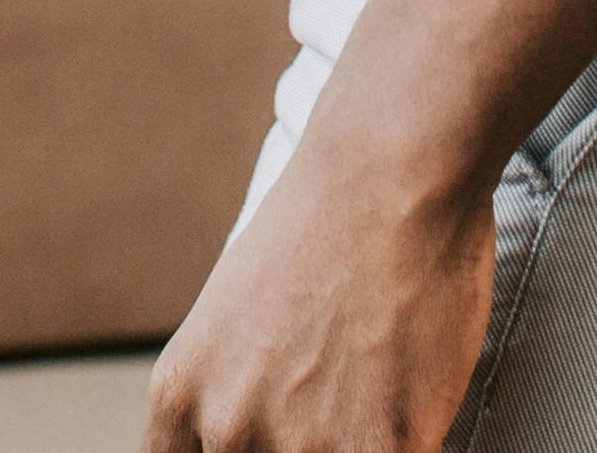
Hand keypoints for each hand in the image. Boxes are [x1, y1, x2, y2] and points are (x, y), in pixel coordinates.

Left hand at [143, 149, 493, 452]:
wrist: (390, 171)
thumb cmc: (325, 221)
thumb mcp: (234, 309)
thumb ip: (234, 384)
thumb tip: (260, 421)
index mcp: (182, 393)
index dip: (229, 451)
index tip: (265, 437)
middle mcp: (229, 430)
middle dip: (301, 441)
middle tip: (333, 393)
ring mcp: (303, 447)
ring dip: (356, 443)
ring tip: (378, 386)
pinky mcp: (380, 452)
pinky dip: (411, 442)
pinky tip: (414, 403)